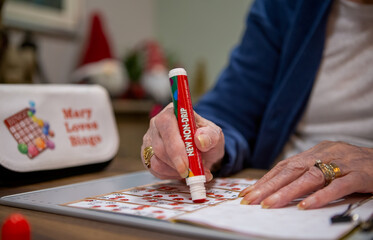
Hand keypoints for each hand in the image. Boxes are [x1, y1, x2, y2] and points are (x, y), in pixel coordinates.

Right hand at [141, 103, 224, 180]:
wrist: (202, 150)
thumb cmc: (207, 139)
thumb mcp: (215, 135)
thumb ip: (210, 136)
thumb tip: (200, 140)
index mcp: (172, 112)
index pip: (167, 124)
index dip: (175, 146)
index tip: (187, 164)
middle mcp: (156, 124)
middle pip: (159, 146)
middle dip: (177, 164)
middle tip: (194, 173)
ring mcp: (150, 140)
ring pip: (156, 161)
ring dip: (175, 171)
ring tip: (192, 171)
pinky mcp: (147, 155)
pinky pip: (154, 170)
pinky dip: (170, 175)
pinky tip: (182, 172)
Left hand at [239, 141, 372, 208]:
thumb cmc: (354, 165)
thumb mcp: (327, 164)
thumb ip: (307, 173)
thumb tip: (281, 187)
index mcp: (315, 152)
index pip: (284, 166)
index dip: (265, 180)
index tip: (248, 193)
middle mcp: (324, 154)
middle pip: (291, 170)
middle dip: (268, 186)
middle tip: (249, 200)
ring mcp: (342, 163)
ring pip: (310, 177)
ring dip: (287, 192)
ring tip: (270, 205)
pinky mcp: (360, 174)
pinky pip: (338, 186)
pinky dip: (321, 196)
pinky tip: (306, 206)